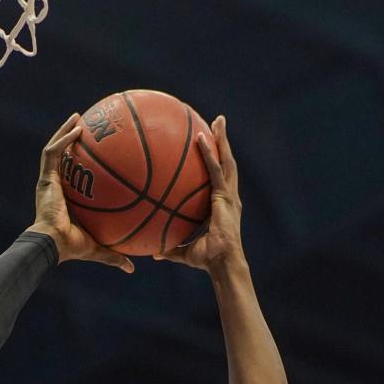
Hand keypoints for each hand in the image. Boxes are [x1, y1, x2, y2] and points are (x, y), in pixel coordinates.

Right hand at [28, 114, 134, 272]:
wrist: (53, 244)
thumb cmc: (72, 248)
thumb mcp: (99, 248)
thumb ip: (115, 255)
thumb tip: (132, 270)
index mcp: (66, 200)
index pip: (73, 178)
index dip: (82, 166)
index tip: (96, 155)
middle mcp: (56, 188)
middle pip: (63, 159)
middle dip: (72, 141)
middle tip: (87, 127)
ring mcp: (49, 181)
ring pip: (55, 149)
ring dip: (65, 132)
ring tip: (78, 117)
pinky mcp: (45, 178)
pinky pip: (53, 153)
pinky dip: (64, 138)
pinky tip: (78, 127)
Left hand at [154, 116, 242, 271]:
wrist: (222, 263)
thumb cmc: (206, 260)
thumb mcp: (183, 252)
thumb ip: (170, 248)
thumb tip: (153, 253)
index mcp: (222, 205)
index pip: (218, 178)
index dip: (216, 161)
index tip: (210, 147)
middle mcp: (228, 196)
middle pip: (226, 162)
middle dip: (223, 142)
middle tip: (218, 123)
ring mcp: (229, 195)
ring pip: (226, 160)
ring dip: (222, 139)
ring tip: (219, 120)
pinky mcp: (225, 197)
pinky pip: (215, 170)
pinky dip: (209, 153)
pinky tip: (202, 137)